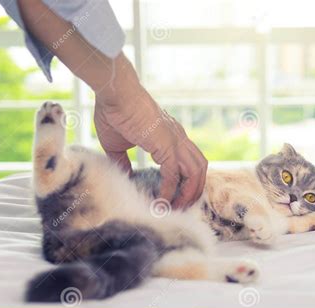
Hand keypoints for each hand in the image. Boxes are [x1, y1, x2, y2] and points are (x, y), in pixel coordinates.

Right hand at [94, 55, 207, 208]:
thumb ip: (124, 162)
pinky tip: (161, 201)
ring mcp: (176, 141)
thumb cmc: (114, 113)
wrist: (114, 93)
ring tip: (175, 208)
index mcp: (171, 136)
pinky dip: (169, 190)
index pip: (189, 162)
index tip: (176, 198)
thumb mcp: (117, 144)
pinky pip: (174, 174)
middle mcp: (179, 138)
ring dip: (188, 193)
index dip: (186, 182)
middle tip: (181, 208)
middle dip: (194, 190)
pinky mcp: (167, 145)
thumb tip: (124, 177)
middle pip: (200, 168)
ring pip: (196, 172)